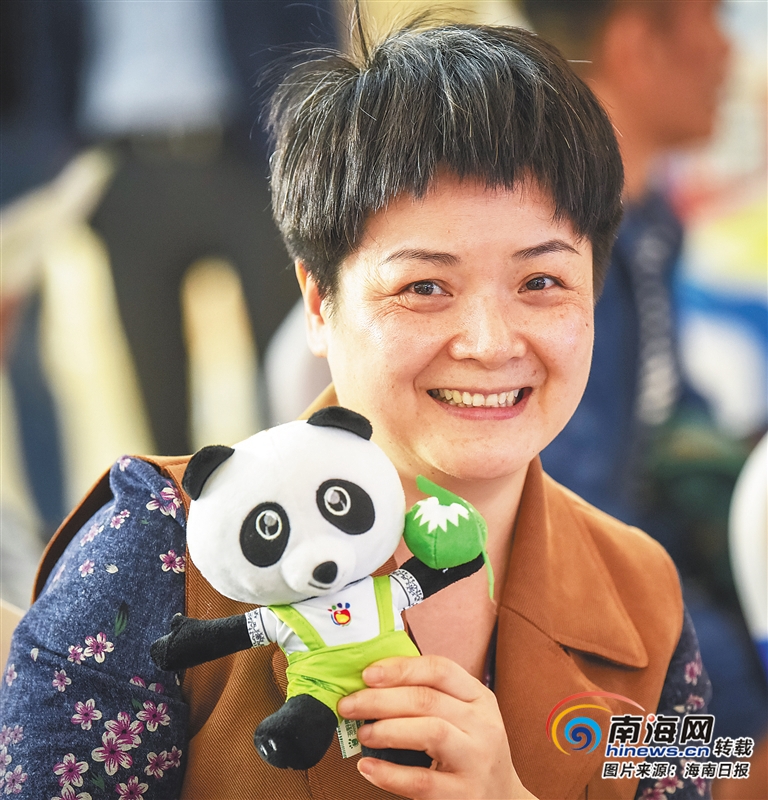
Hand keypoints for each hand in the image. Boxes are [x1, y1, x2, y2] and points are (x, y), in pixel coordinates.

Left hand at [336, 656, 536, 799]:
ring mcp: (477, 760)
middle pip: (427, 699)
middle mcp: (483, 724)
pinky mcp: (465, 795)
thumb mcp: (464, 716)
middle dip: (380, 699)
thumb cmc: (471, 750)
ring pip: (430, 732)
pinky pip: (422, 781)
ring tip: (362, 733)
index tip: (367, 674)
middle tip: (349, 704)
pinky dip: (390, 774)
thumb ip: (431, 697)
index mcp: (479, 697)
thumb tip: (373, 682)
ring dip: (388, 729)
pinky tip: (368, 767)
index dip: (400, 668)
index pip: (440, 669)